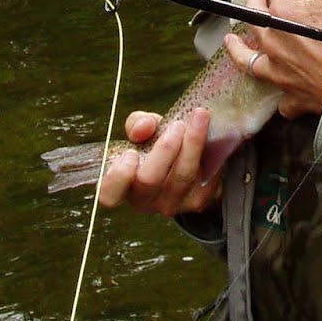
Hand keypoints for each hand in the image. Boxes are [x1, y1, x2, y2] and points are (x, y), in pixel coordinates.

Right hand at [97, 107, 222, 215]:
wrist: (191, 162)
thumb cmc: (158, 145)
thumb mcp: (145, 131)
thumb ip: (138, 124)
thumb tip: (144, 127)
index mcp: (124, 184)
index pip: (110, 195)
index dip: (117, 177)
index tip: (130, 153)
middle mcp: (145, 200)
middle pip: (150, 180)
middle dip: (164, 149)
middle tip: (177, 125)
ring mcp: (172, 204)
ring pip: (182, 176)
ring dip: (193, 143)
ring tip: (199, 116)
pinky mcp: (198, 201)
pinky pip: (205, 177)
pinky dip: (209, 152)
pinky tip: (211, 134)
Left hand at [223, 0, 321, 120]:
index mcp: (284, 12)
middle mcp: (274, 41)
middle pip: (255, 15)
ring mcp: (281, 71)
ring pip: (251, 58)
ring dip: (239, 48)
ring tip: (232, 41)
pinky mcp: (294, 95)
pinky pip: (278, 95)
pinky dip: (276, 90)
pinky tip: (275, 88)